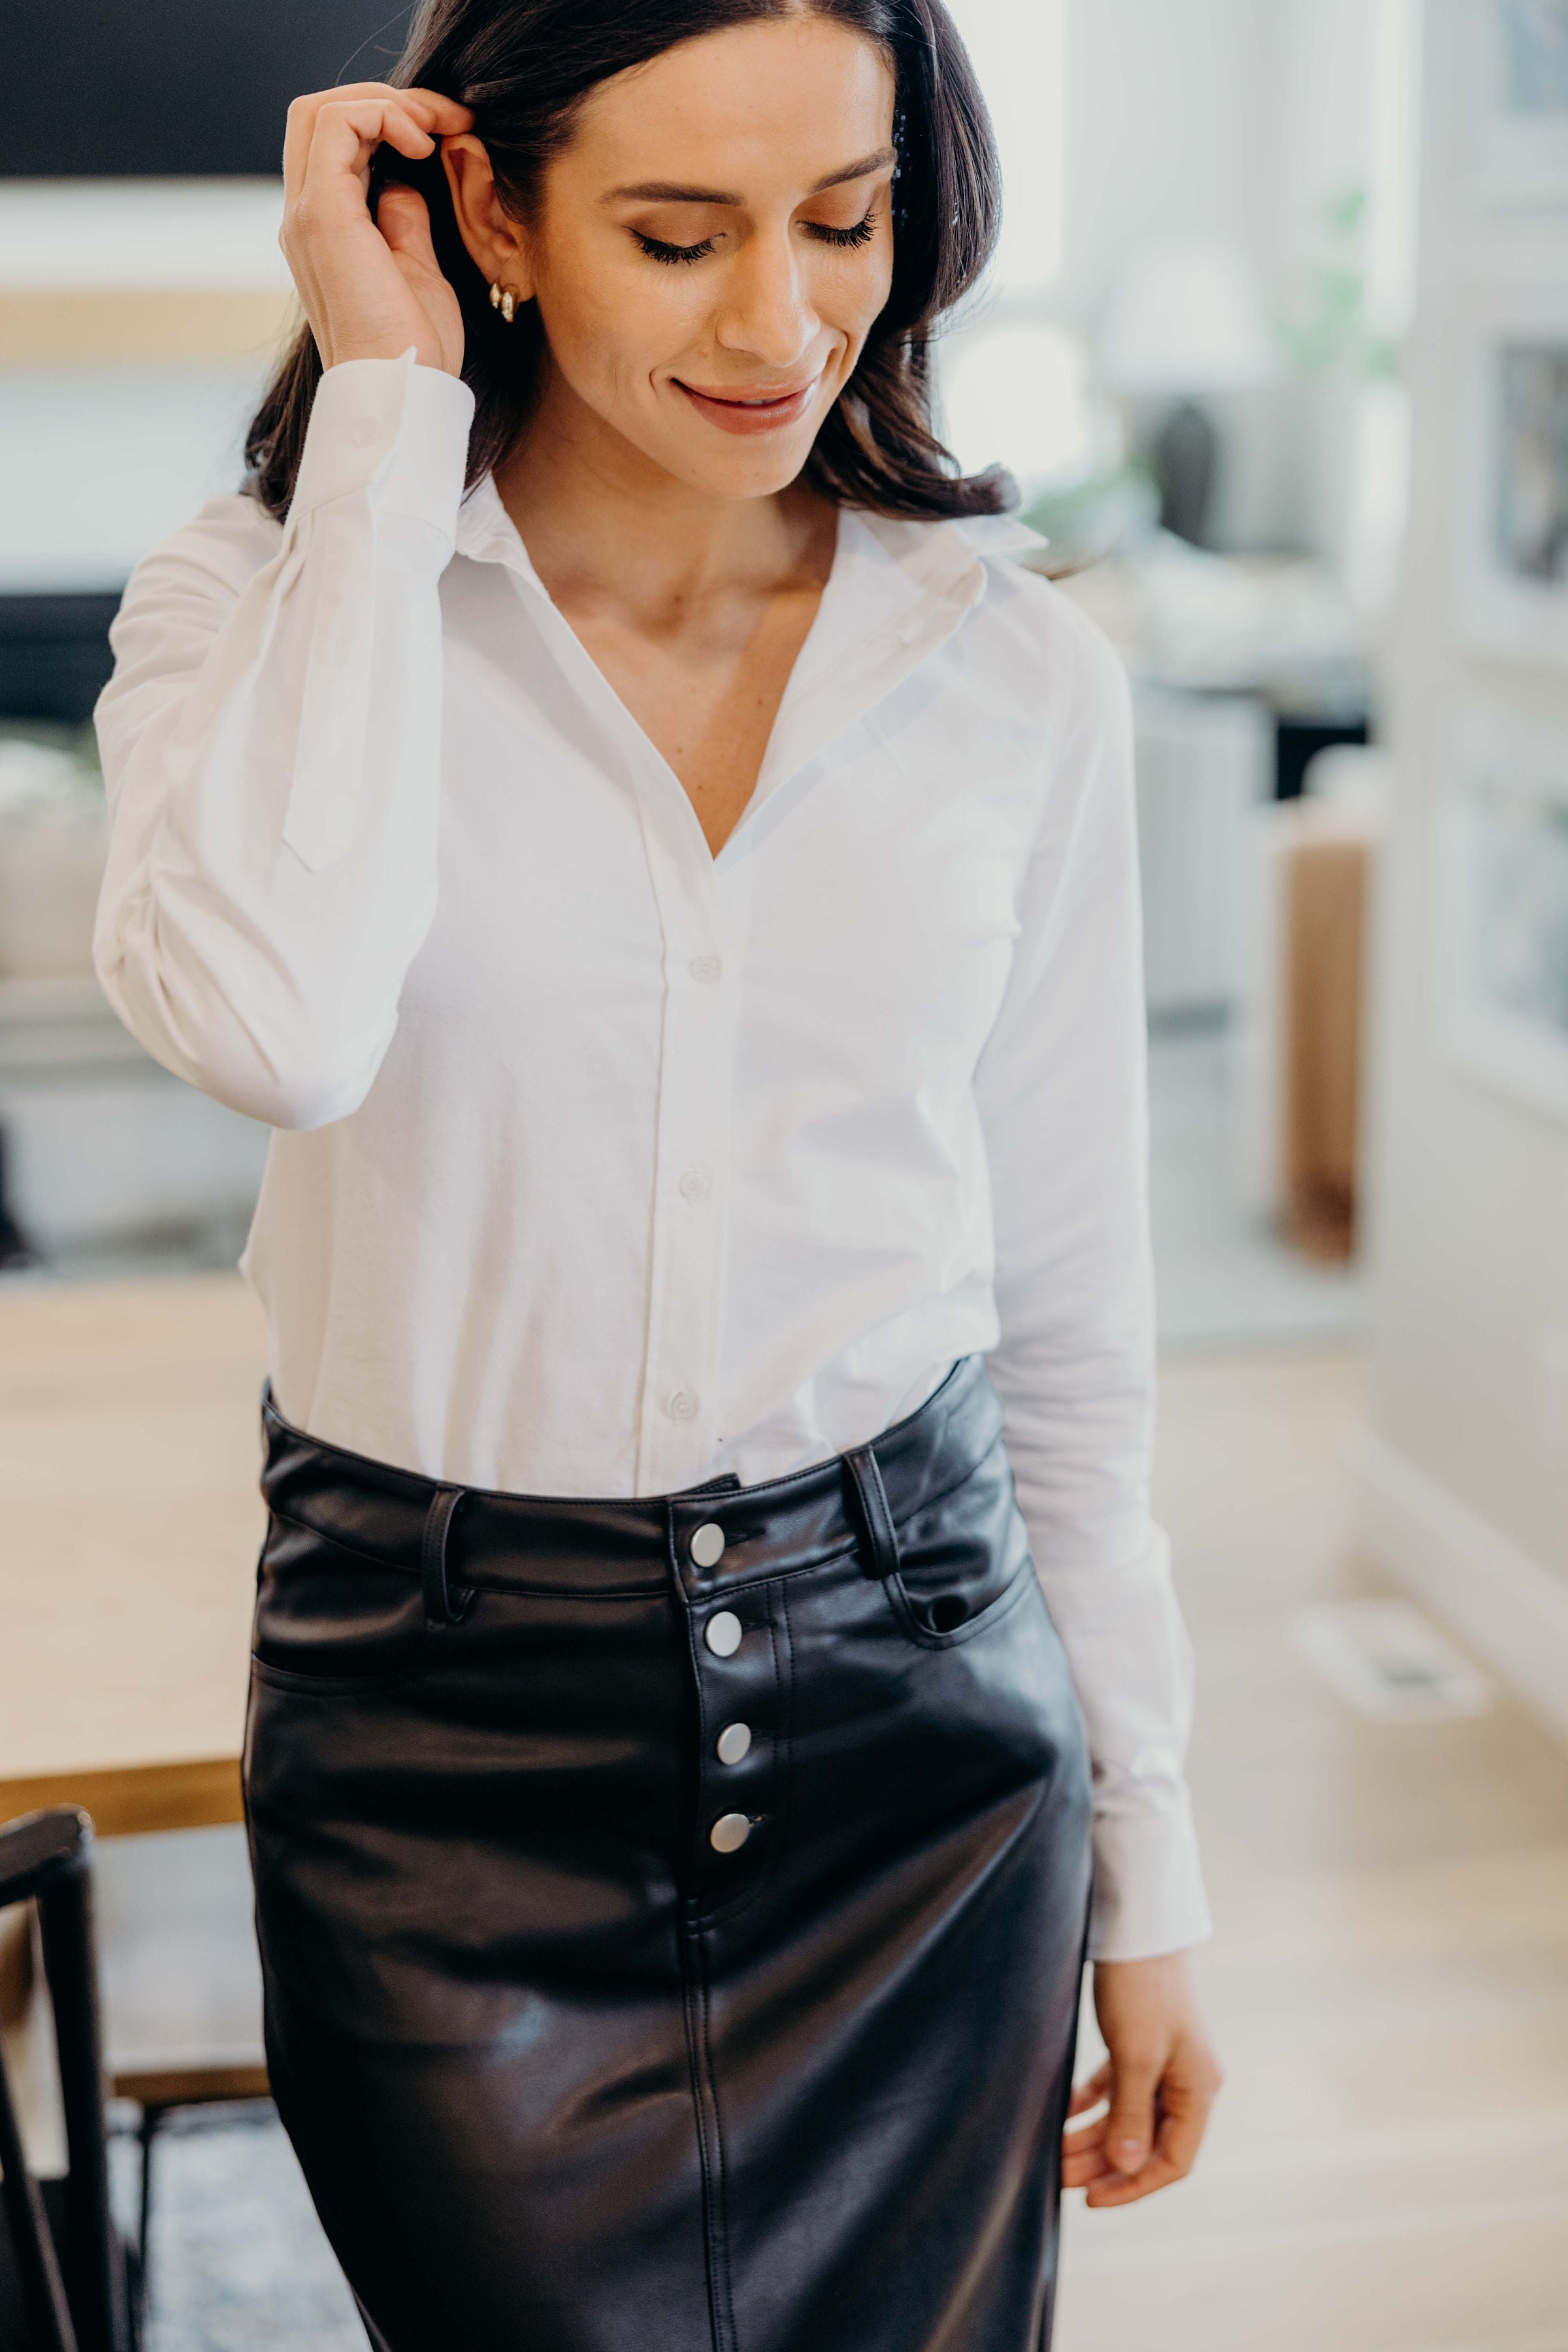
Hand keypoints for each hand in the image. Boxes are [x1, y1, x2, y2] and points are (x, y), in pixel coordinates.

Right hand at [280, 82, 474, 376]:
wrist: (402, 392)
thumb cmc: (416, 349)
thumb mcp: (416, 270)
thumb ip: (402, 221)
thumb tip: (403, 184)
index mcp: (323, 231)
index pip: (333, 144)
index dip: (385, 121)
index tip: (444, 133)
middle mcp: (303, 217)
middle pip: (318, 114)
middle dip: (384, 100)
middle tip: (444, 118)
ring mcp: (306, 214)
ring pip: (322, 110)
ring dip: (387, 102)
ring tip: (438, 125)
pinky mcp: (322, 214)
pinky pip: (339, 124)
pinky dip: (383, 116)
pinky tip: (423, 143)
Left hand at [1061, 1949, 1222, 2206]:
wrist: (1137, 1923)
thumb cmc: (1142, 1986)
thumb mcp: (1136, 2054)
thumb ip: (1131, 2114)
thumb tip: (1126, 2167)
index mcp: (1199, 2089)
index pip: (1173, 2161)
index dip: (1132, 2185)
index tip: (1089, 2199)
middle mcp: (1186, 2081)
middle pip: (1145, 2143)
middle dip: (1102, 2164)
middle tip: (1057, 2178)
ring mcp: (1163, 2062)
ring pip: (1126, 2117)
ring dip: (1091, 2138)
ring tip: (1051, 2153)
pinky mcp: (1139, 2043)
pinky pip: (1115, 2089)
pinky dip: (1089, 2104)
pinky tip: (1060, 2114)